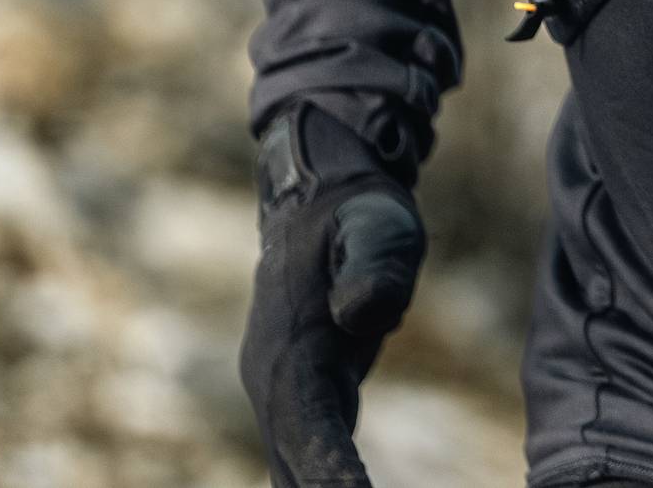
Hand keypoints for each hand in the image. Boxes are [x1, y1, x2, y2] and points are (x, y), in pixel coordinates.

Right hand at [238, 108, 426, 487]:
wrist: (320, 194)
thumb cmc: (357, 210)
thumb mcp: (377, 224)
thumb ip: (376, 264)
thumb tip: (363, 315)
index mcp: (290, 350)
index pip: (309, 430)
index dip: (330, 475)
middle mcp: (275, 381)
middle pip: (294, 465)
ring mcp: (284, 390)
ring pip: (296, 466)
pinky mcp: (304, 393)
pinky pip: (314, 454)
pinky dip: (328, 482)